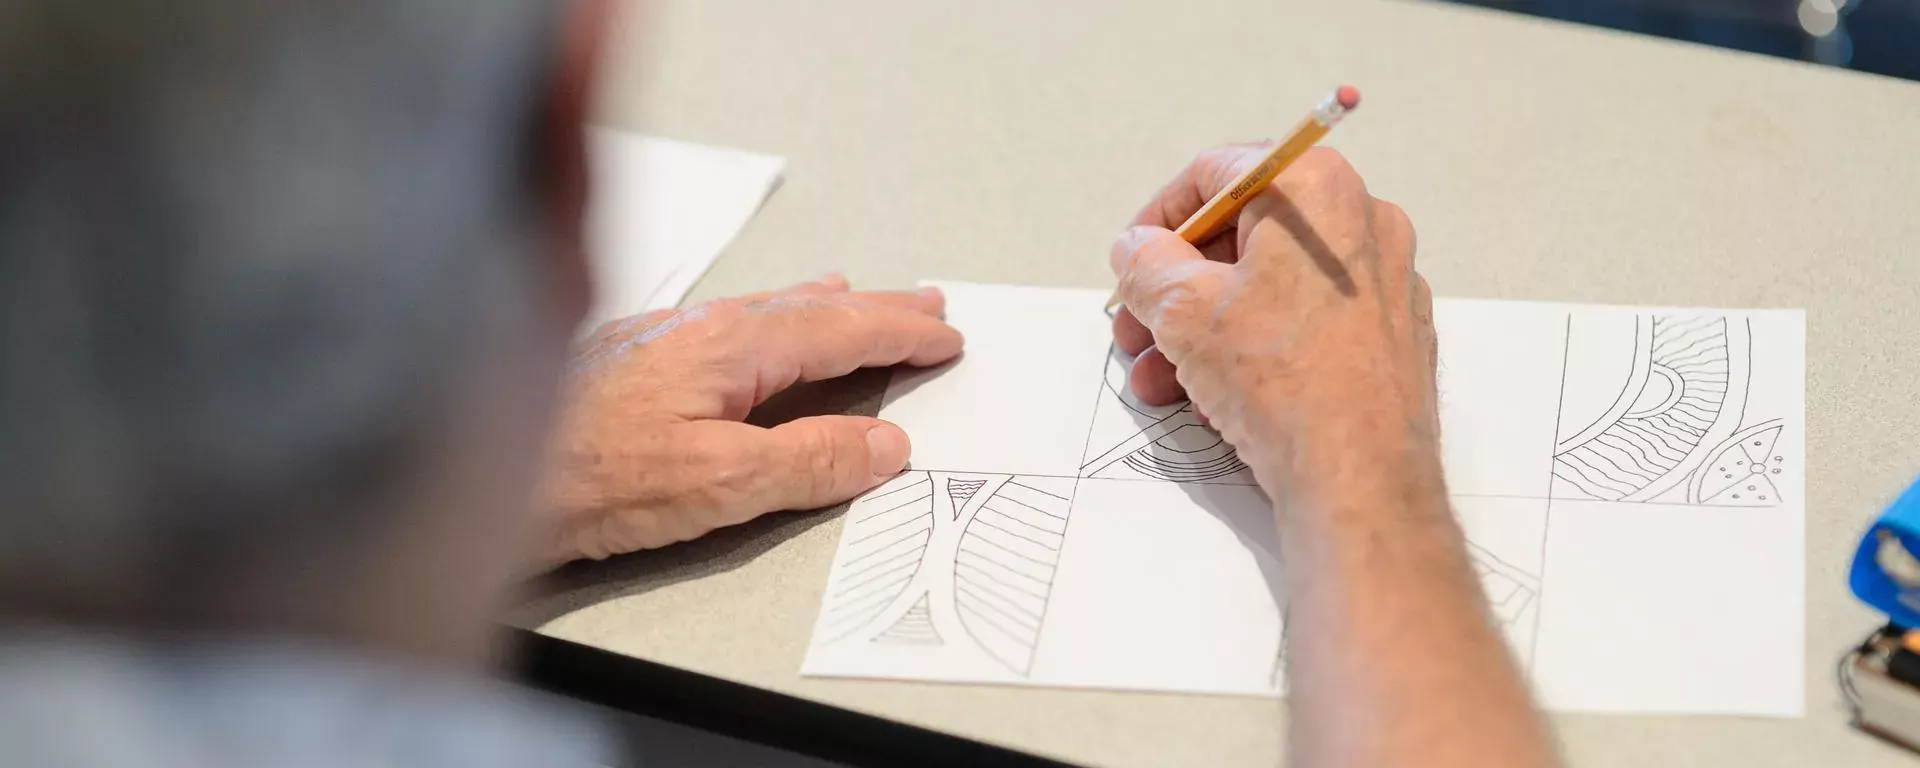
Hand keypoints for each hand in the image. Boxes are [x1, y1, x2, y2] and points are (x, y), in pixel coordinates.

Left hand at [547, 276, 962, 562]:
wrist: (477, 466)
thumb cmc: (586, 479)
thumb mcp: (717, 484)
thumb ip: (807, 461)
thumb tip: (885, 444)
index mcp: (731, 347)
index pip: (841, 330)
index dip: (900, 333)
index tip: (947, 335)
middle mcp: (699, 327)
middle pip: (810, 308)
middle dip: (877, 306)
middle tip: (929, 301)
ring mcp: (662, 337)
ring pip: (766, 310)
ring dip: (825, 307)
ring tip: (859, 298)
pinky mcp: (630, 358)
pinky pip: (727, 323)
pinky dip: (771, 319)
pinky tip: (756, 328)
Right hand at [1109, 146, 1436, 500]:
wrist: (1359, 474)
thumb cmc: (1279, 377)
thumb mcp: (1182, 310)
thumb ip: (1146, 263)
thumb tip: (1137, 248)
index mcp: (1315, 189)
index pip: (1218, 173)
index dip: (1160, 218)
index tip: (1131, 260)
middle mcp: (1363, 221)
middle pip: (1245, 237)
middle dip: (1177, 289)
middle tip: (1136, 332)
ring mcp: (1387, 281)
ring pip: (1273, 289)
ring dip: (1207, 330)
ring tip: (1163, 382)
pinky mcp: (1394, 337)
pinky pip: (1310, 325)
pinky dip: (1259, 349)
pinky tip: (1220, 400)